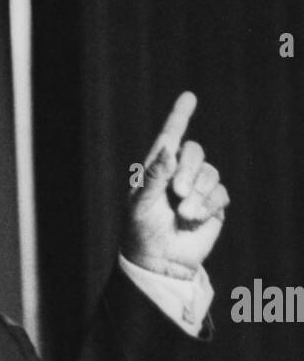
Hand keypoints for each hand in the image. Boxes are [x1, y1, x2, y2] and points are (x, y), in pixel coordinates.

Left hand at [124, 92, 228, 279]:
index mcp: (157, 170)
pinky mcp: (212, 206)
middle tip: (177, 192)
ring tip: (184, 213)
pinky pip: (219, 193)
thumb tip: (168, 148)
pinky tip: (195, 219)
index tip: (189, 97)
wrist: (159, 263)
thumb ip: (153, 176)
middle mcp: (178, 175)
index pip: (169, 138)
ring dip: (198, 192)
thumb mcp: (140, 205)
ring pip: (209, 172)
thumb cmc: (142, 233)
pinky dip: (208, 205)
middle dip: (188, 169)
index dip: (179, 117)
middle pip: (194, 152)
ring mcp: (197, 189)